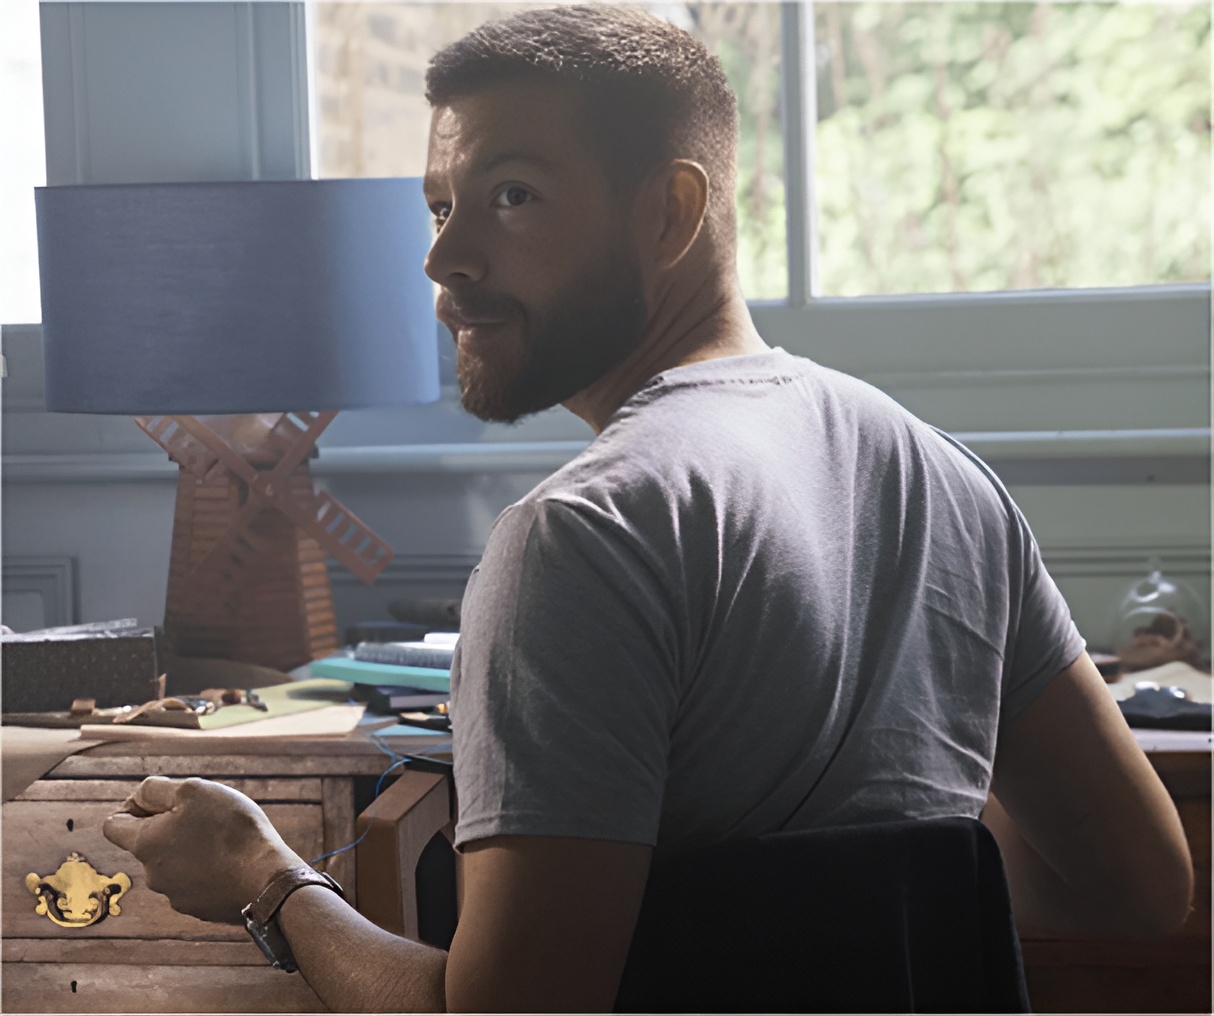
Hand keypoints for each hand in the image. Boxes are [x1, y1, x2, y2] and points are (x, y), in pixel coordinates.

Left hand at [103, 776, 302, 924]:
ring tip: (224, 837)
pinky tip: (233, 860)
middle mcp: (152, 874)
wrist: (264, 880)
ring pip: (175, 862)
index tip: (164, 801)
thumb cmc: (229, 829)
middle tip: (206, 815)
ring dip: (191, 847)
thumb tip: (139, 796)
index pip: (113, 824)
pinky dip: (208, 868)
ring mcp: (175, 895)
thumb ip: (157, 789)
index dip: (133, 805)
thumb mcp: (193, 790)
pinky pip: (196, 881)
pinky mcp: (199, 908)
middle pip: (150, 842)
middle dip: (171, 826)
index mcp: (144, 844)